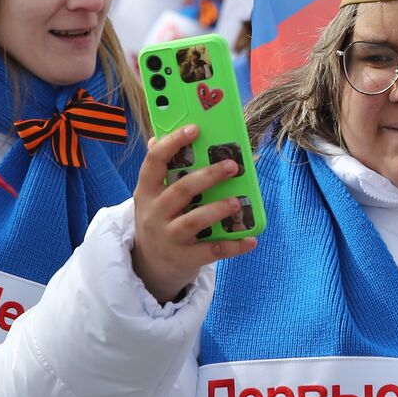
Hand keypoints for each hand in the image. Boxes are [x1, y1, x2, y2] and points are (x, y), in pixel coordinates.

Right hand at [131, 124, 256, 303]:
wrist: (149, 268)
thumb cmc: (159, 221)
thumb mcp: (152, 197)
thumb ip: (160, 171)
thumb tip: (158, 136)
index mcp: (146, 192)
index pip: (154, 162)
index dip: (172, 143)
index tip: (194, 128)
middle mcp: (154, 213)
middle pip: (181, 190)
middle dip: (208, 176)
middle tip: (233, 166)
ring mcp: (168, 237)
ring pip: (194, 221)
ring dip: (218, 210)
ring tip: (238, 201)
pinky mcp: (183, 258)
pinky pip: (211, 251)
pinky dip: (233, 246)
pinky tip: (251, 239)